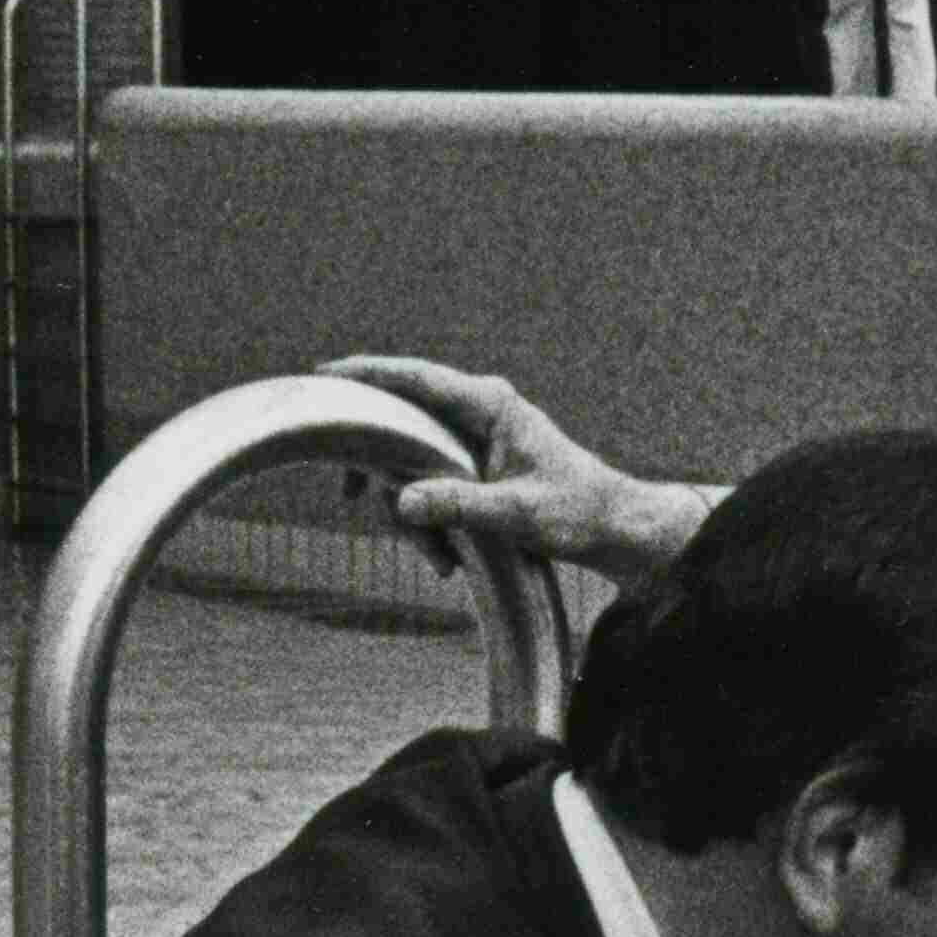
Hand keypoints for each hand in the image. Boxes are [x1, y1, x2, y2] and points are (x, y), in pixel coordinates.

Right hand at [323, 354, 671, 585]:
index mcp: (491, 405)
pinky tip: (441, 557)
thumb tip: (400, 501)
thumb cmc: (576, 512)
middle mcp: (477, 411)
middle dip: (380, 472)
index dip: (367, 374)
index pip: (417, 378)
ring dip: (411, 514)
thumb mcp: (518, 515)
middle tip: (350, 497)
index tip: (325, 376)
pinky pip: (428, 481)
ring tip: (440, 562)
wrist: (611, 527)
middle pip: (401, 423)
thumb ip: (460, 505)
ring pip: (410, 462)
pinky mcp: (471, 463)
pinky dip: (427, 518)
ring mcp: (473, 436)